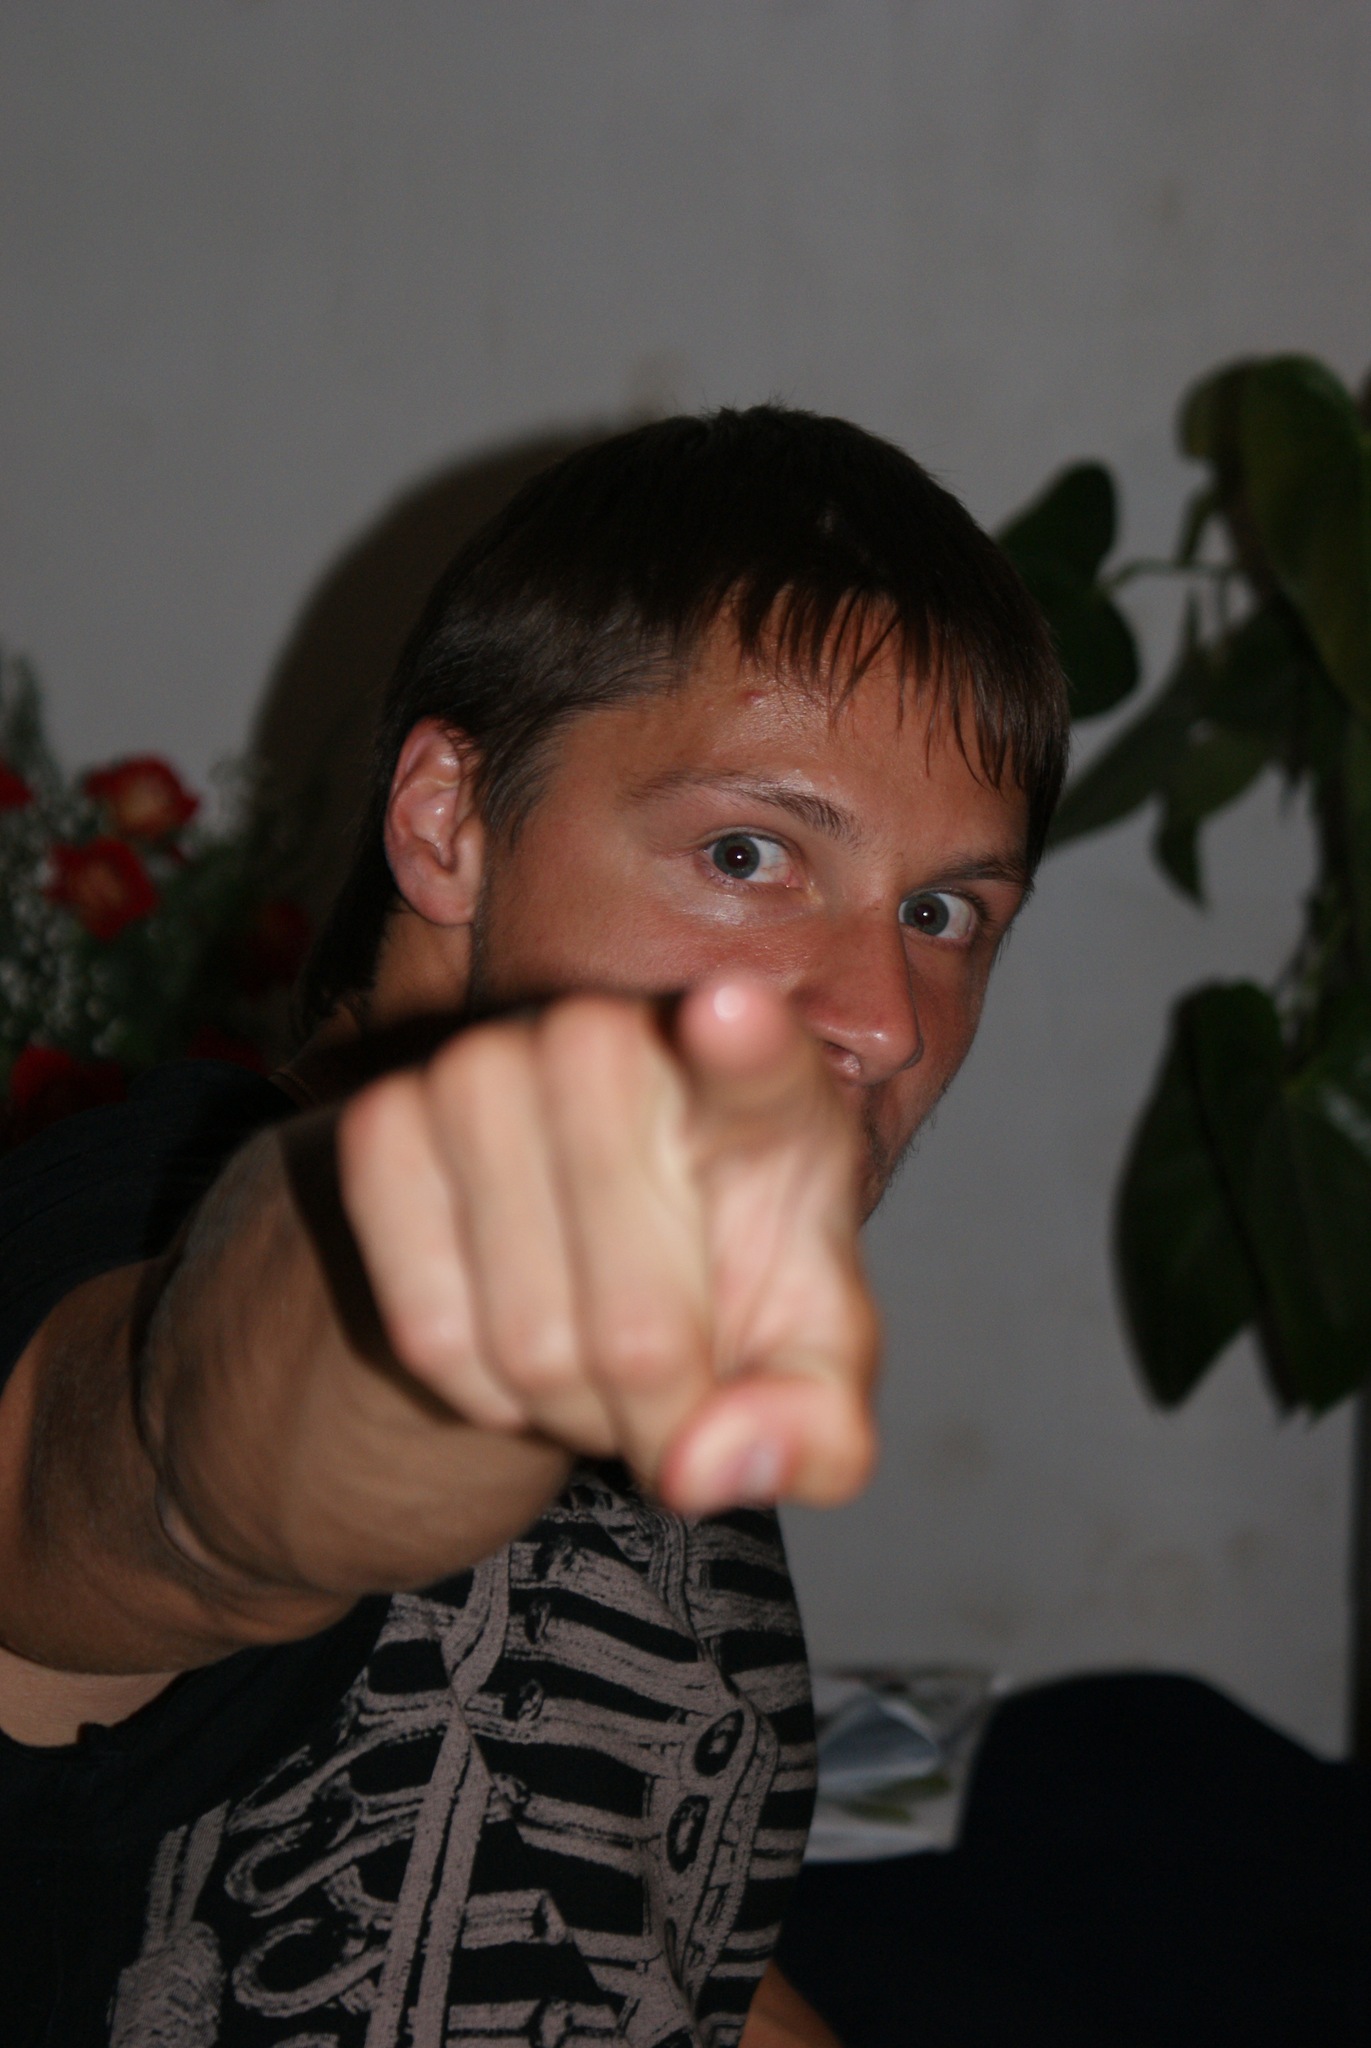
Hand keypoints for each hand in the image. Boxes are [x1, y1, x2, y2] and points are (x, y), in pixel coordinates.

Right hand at [336, 979, 878, 1514]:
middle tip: (668, 1386)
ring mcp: (486, 1067)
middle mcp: (616, 1045)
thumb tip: (705, 1469)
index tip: (734, 1014)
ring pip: (527, 1344)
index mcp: (762, 1095)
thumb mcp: (809, 1366)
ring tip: (595, 1354)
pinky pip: (426, 1333)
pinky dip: (476, 1389)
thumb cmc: (732, 1285)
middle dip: (655, 1414)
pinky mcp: (384, 1116)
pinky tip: (510, 1334)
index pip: (758, 1065)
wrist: (591, 1248)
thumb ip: (815, 1431)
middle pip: (639, 1330)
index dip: (746, 1044)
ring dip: (563, 1407)